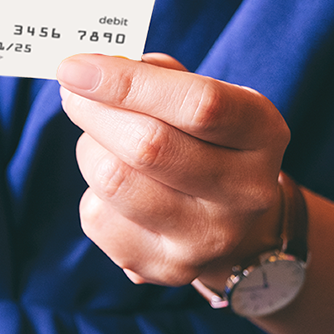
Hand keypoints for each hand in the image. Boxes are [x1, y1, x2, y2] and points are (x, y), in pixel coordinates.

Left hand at [57, 53, 290, 286]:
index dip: (126, 82)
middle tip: (72, 93)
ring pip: (113, 181)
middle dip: (94, 111)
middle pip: (148, 146)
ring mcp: (207, 238)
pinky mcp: (165, 266)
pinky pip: (97, 217)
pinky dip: (90, 191)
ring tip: (98, 139)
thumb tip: (95, 68)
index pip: (197, 104)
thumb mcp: (202, 97)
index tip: (75, 67)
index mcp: (261, 133)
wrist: (230, 222)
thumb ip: (157, 76)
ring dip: (90, 148)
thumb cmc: (203, 140)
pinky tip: (112, 187)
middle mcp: (245, 191)